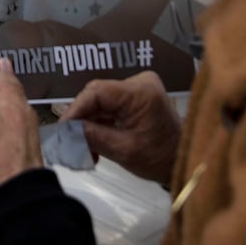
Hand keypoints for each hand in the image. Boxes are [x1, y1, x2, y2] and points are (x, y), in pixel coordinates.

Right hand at [61, 71, 180, 184]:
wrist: (183, 162)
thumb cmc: (160, 158)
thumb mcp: (123, 150)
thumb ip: (92, 136)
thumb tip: (66, 131)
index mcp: (141, 93)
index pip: (97, 92)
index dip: (76, 109)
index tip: (62, 129)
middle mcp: (140, 82)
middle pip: (97, 95)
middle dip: (82, 119)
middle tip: (71, 142)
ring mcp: (138, 88)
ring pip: (100, 101)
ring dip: (89, 123)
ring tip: (82, 147)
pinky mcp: (136, 97)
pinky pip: (109, 105)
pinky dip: (99, 122)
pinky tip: (93, 141)